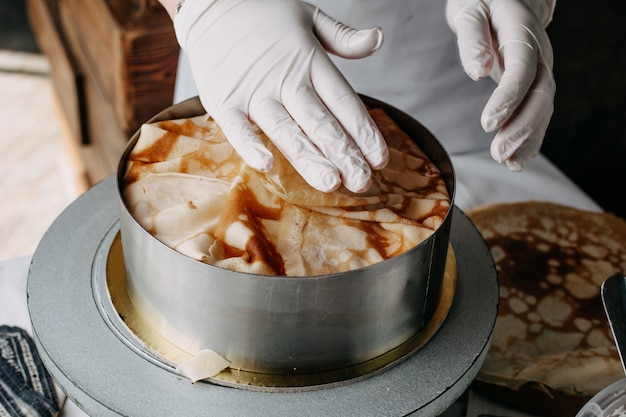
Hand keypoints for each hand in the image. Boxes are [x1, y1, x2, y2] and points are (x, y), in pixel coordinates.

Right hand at [173, 0, 387, 192]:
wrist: (210, 1)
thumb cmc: (264, 12)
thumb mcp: (308, 16)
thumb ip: (342, 37)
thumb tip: (378, 38)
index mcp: (309, 59)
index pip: (343, 101)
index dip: (363, 132)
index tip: (380, 160)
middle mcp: (284, 77)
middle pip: (319, 122)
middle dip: (343, 154)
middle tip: (362, 182)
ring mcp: (253, 91)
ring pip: (286, 130)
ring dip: (309, 158)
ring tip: (331, 183)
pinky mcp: (223, 99)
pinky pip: (237, 127)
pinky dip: (250, 145)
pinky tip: (267, 165)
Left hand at [446, 0, 555, 170]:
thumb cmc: (481, 2)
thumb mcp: (470, 11)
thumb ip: (473, 39)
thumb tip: (478, 71)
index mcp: (522, 33)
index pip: (522, 69)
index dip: (508, 98)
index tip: (488, 124)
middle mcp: (539, 53)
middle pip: (540, 94)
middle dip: (521, 128)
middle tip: (498, 153)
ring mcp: (541, 69)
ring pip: (543, 108)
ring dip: (527, 138)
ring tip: (507, 163)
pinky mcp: (534, 83)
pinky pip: (538, 112)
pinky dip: (530, 138)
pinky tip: (516, 159)